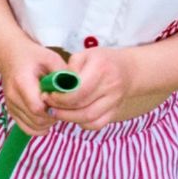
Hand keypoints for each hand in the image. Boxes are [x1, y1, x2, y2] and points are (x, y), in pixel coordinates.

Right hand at [0, 42, 68, 135]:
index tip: (62, 100)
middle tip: (62, 106)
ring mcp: (11, 105)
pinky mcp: (11, 112)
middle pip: (37, 119)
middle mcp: (13, 96)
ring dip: (48, 122)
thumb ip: (64, 74)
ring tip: (54, 108)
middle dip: (53, 117)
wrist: (12, 56)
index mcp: (22, 82)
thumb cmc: (34, 56)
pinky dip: (39, 127)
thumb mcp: (51, 58)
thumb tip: (78, 89)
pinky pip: (27, 129)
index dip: (53, 108)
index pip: (37, 107)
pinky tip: (47, 118)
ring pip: (33, 127)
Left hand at [47, 47, 166, 130]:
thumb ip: (70, 67)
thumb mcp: (85, 54)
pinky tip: (74, 117)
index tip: (50, 95)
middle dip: (61, 108)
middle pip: (82, 106)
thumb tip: (58, 83)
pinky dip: (83, 124)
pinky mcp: (116, 111)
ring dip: (69, 118)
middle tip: (49, 105)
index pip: (79, 90)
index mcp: (101, 68)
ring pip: (89, 118)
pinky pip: (98, 124)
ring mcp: (115, 101)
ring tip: (57, 112)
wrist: (128, 69)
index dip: (61, 97)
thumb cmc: (101, 60)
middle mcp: (110, 85)